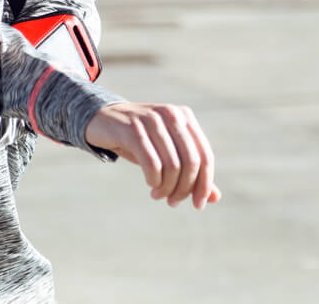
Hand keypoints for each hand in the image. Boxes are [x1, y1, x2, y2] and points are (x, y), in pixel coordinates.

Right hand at [84, 102, 221, 209]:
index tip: (198, 204)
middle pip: (191, 162)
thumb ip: (192, 172)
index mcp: (185, 117)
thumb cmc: (140, 139)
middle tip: (173, 202)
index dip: (205, 184)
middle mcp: (171, 114)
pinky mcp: (132, 129)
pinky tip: (150, 185)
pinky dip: (154, 180)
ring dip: (167, 188)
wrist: (103, 119)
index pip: (205, 156)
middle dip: (184, 189)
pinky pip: (152, 163)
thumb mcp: (167, 152)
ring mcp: (152, 119)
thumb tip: (215, 198)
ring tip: (158, 195)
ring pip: (172, 165)